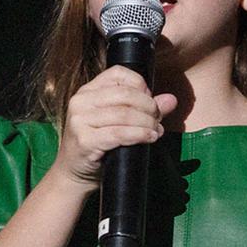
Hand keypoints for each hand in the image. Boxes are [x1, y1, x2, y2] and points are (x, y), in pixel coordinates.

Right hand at [54, 66, 176, 186]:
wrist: (75, 173)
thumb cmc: (99, 145)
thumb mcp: (120, 122)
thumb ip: (144, 108)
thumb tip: (171, 99)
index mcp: (87, 91)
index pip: (119, 74)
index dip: (141, 85)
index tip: (150, 101)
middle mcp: (80, 101)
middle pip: (126, 94)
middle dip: (149, 107)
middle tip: (158, 120)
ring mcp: (80, 120)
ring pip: (125, 114)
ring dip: (148, 123)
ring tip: (156, 131)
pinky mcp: (85, 140)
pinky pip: (120, 134)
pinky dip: (140, 135)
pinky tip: (150, 138)